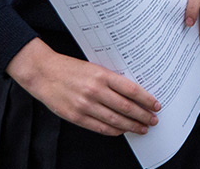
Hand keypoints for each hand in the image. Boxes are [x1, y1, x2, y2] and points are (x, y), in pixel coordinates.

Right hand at [6, 38, 158, 135]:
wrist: (43, 73)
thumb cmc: (70, 68)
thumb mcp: (95, 67)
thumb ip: (111, 80)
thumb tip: (133, 93)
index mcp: (102, 75)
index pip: (131, 90)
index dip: (146, 100)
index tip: (156, 105)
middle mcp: (95, 90)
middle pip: (126, 107)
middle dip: (143, 115)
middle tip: (153, 120)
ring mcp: (85, 105)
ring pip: (115, 120)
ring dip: (131, 126)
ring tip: (142, 128)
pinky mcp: (75, 116)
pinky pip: (99, 127)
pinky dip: (113, 130)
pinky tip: (122, 131)